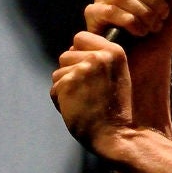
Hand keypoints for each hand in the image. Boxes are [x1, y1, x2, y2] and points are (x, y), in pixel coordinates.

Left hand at [52, 30, 132, 152]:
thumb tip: (71, 49)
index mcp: (114, 51)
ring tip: (84, 102)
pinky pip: (54, 89)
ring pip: (58, 73)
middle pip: (66, 55)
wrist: (117, 135)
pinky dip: (61, 102)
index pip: (81, 37)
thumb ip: (98, 60)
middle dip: (70, 73)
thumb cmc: (115, 110)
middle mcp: (98, 56)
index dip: (79, 53)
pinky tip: (77, 110)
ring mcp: (82, 69)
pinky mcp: (68, 84)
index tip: (88, 72)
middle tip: (88, 93)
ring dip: (65, 89)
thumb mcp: (115, 76)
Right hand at [84, 0, 171, 62]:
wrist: (151, 64)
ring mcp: (102, 1)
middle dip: (152, 0)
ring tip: (151, 28)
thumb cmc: (162, 37)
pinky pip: (108, 10)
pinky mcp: (93, 17)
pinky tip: (139, 32)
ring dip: (142, 13)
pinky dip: (129, 21)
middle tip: (161, 18)